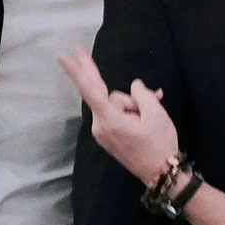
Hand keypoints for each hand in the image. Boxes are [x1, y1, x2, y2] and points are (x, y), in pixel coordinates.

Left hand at [58, 47, 179, 183]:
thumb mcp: (156, 114)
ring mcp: (103, 133)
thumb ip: (142, 95)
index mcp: (110, 119)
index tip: (64, 57)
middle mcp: (100, 126)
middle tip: (78, 50)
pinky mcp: (109, 137)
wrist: (161, 174)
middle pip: (108, 96)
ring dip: (133, 106)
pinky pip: (116, 116)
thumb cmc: (159, 144)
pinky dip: (130, 112)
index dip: (78, 72)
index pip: (90, 90)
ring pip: (115, 106)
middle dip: (106, 81)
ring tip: (152, 117)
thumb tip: (134, 86)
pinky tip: (145, 116)